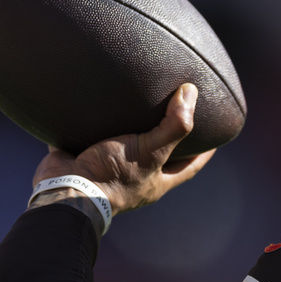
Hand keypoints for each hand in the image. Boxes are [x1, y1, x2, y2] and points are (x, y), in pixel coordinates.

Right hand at [32, 83, 215, 215]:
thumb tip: (191, 93)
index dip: (203, 153)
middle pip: (159, 157)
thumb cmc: (112, 175)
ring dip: (130, 128)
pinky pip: (90, 137)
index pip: (190, 167)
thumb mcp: (150, 150)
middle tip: (175, 113)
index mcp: (156, 181)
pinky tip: (95, 102)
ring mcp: (108, 169)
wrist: (65, 189)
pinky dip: (93, 122)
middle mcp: (135, 177)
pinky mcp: (82, 157)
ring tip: (136, 101)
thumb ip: (173, 125)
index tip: (215, 137)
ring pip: (124, 146)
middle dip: (167, 139)